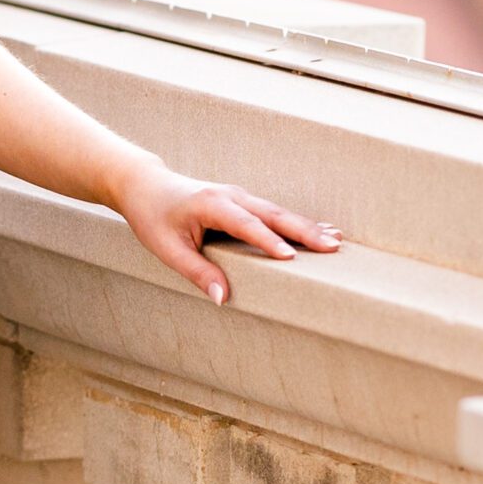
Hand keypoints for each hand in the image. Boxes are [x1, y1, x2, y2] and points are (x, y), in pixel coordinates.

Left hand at [110, 158, 340, 305]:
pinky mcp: (242, 201)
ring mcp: (238, 196)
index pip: (245, 224)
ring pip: (277, 212)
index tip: (291, 257)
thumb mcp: (167, 248)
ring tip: (336, 241)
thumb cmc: (154, 217)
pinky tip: (320, 230)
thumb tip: (223, 298)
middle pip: (272, 214)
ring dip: (306, 226)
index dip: (268, 241)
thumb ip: (196, 272)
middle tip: (332, 246)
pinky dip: (296, 222)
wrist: (146, 185)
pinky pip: (273, 213)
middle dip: (303, 230)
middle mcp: (230, 195)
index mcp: (211, 204)